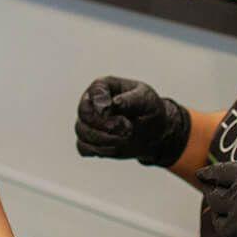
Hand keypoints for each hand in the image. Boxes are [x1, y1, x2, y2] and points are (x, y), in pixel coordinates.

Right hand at [75, 76, 191, 166]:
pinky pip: (83, 147)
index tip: (116, 113)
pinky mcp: (89, 140)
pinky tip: (116, 147)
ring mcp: (89, 121)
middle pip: (85, 113)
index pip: (95, 91)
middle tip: (127, 129)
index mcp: (105, 86)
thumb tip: (115, 103)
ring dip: (105, 140)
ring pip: (82, 132)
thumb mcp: (147, 100)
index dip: (101, 104)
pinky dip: (98, 150)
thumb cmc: (150, 109)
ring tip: (126, 139)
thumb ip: (131, 100)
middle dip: (105, 125)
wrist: (154, 130)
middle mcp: (92, 102)